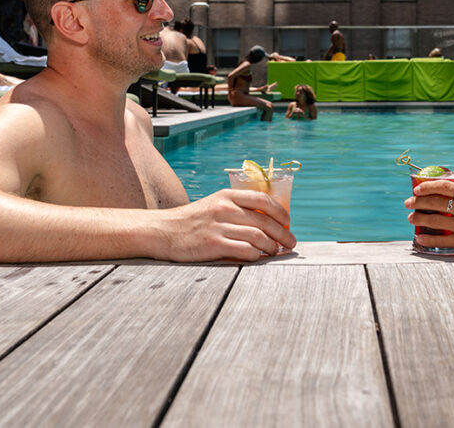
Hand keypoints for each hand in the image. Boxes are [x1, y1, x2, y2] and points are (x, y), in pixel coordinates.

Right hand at [159, 189, 296, 261]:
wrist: (163, 231)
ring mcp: (219, 227)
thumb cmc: (192, 221)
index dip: (280, 211)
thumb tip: (266, 220)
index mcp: (226, 196)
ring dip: (272, 246)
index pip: (263, 199)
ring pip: (258, 236)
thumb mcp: (214, 205)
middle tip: (291, 243)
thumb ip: (236, 208)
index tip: (287, 222)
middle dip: (283, 233)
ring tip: (277, 252)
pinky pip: (245, 251)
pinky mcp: (213, 245)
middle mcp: (224, 208)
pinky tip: (259, 257)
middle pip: (264, 220)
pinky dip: (257, 255)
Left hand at [405, 180, 453, 254]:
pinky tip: (420, 238)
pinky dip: (428, 239)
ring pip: (435, 220)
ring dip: (419, 219)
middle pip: (436, 202)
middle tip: (408, 203)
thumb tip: (449, 200)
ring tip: (411, 218)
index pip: (445, 186)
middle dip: (418, 202)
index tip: (417, 188)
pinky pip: (443, 240)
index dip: (428, 186)